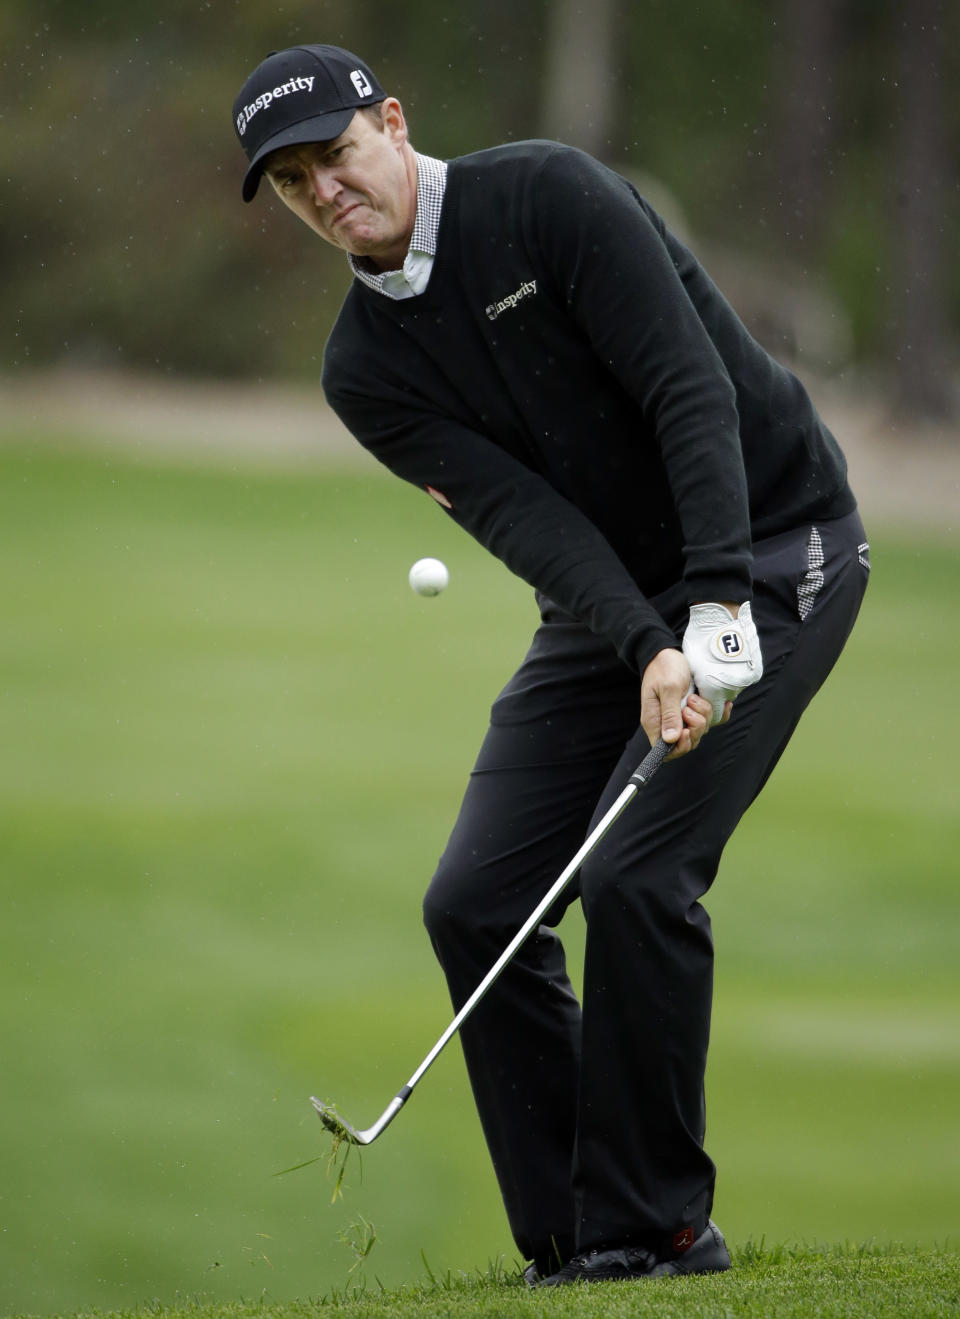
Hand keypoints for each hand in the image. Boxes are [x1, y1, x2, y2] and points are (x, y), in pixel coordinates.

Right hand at [640, 648, 717, 759]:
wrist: (667, 652)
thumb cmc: (664, 667)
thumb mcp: (668, 688)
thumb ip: (670, 714)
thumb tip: (670, 740)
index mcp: (655, 722)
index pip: (665, 751)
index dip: (679, 747)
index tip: (686, 731)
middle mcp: (668, 723)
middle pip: (687, 742)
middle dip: (696, 727)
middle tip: (691, 705)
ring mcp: (682, 717)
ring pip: (700, 730)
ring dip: (704, 715)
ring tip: (695, 696)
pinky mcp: (695, 709)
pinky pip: (711, 720)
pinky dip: (718, 713)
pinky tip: (722, 704)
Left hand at [681, 601, 762, 725]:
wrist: (722, 619)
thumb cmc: (701, 640)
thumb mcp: (690, 664)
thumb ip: (695, 685)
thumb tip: (695, 696)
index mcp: (713, 689)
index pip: (711, 712)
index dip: (704, 707)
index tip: (699, 697)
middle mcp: (732, 688)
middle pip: (723, 701)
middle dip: (715, 694)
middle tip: (708, 676)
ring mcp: (746, 680)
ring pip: (734, 689)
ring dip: (726, 683)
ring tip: (718, 665)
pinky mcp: (755, 672)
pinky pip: (744, 679)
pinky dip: (737, 674)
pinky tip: (729, 662)